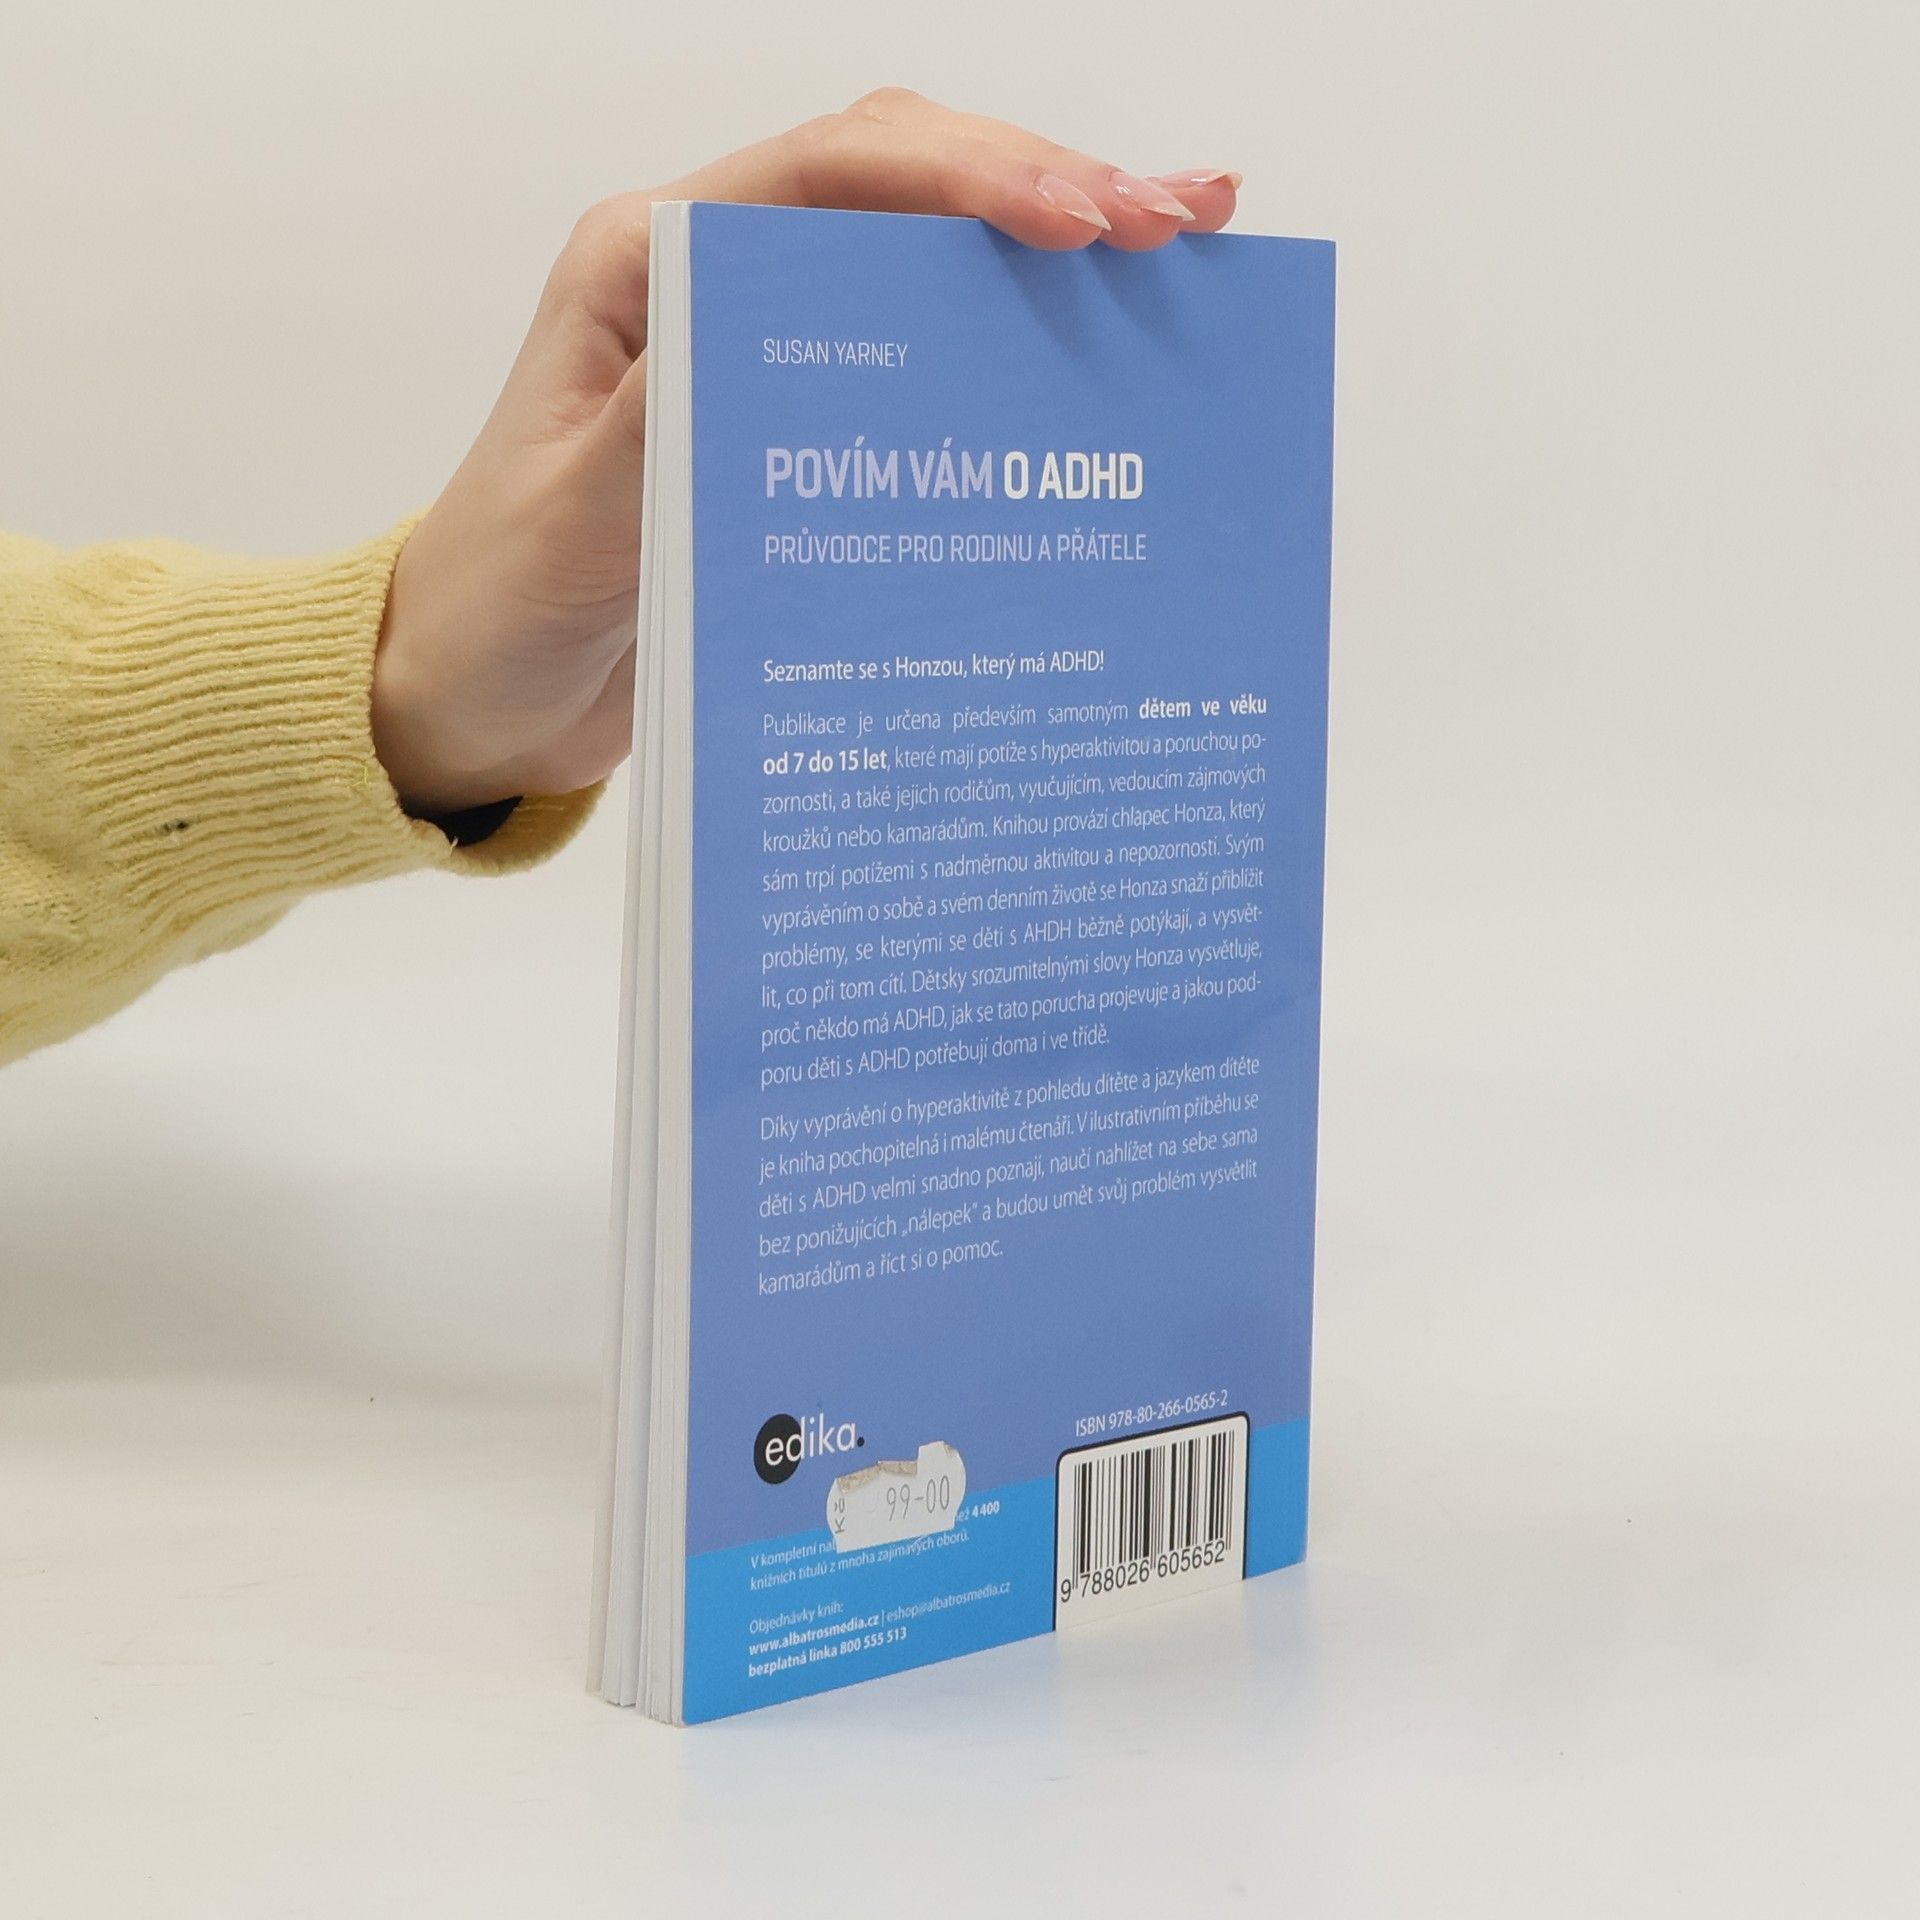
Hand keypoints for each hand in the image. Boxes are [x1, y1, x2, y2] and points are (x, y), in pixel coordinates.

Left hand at [370, 88, 1241, 814]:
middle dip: (1040, 184)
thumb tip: (766, 335)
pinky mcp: (804, 422)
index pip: (826, 176)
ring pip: (927, 254)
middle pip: (898, 185)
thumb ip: (659, 430)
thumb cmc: (502, 606)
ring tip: (1178, 246)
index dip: (962, 181)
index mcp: (648, 267)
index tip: (1075, 220)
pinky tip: (1100, 336)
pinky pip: (925, 352)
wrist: (478, 691)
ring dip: (1049, 243)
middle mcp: (714, 282)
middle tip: (1168, 223)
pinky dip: (1016, 335)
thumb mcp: (572, 528)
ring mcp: (766, 348)